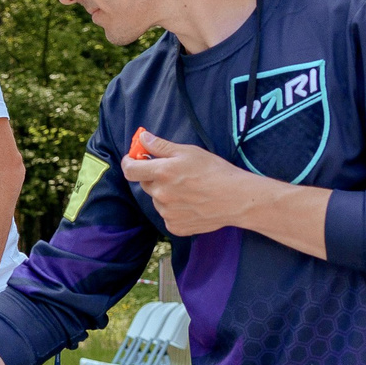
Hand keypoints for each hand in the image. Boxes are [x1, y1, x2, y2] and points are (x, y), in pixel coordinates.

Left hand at [117, 134, 265, 235]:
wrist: (236, 199)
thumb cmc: (215, 171)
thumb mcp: (189, 152)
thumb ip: (161, 146)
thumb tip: (142, 138)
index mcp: (162, 173)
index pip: (130, 170)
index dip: (129, 162)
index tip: (133, 159)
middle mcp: (160, 194)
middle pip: (145, 184)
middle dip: (153, 177)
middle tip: (174, 173)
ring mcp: (167, 213)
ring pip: (158, 200)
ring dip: (165, 194)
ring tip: (189, 190)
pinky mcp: (175, 227)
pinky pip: (168, 216)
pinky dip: (175, 210)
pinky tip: (192, 204)